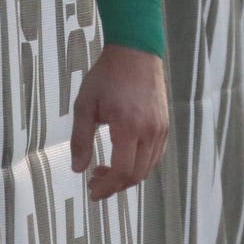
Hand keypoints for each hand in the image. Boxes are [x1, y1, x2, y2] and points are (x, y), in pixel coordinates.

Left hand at [72, 44, 169, 199]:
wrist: (135, 50)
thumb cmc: (107, 75)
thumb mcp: (85, 104)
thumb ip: (81, 139)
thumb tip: (78, 169)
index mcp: (128, 127)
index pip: (122, 171)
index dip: (107, 188)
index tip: (92, 192)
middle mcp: (149, 131)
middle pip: (136, 175)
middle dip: (115, 186)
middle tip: (94, 182)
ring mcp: (160, 128)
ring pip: (147, 167)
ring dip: (127, 176)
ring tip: (105, 170)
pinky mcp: (164, 124)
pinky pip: (155, 155)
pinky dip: (139, 164)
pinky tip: (123, 157)